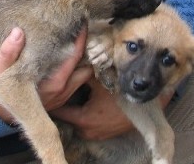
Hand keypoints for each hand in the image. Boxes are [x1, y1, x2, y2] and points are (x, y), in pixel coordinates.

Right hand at [0, 27, 92, 122]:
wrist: (0, 117)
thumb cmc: (1, 93)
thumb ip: (8, 54)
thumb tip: (17, 32)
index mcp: (54, 82)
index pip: (75, 56)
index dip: (81, 38)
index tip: (82, 21)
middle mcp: (63, 89)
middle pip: (85, 64)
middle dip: (85, 46)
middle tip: (81, 27)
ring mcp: (64, 95)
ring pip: (84, 74)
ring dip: (83, 59)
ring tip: (76, 41)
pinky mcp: (62, 99)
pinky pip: (77, 80)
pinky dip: (77, 68)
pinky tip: (68, 56)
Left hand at [50, 78, 174, 140]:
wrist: (146, 110)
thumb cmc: (122, 96)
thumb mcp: (100, 82)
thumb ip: (84, 72)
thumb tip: (71, 59)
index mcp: (82, 120)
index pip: (59, 111)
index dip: (53, 99)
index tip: (47, 90)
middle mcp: (86, 131)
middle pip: (67, 116)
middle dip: (63, 103)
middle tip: (57, 89)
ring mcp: (95, 134)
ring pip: (77, 120)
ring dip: (75, 109)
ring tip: (70, 93)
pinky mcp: (102, 133)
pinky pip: (87, 123)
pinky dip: (85, 113)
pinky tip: (86, 100)